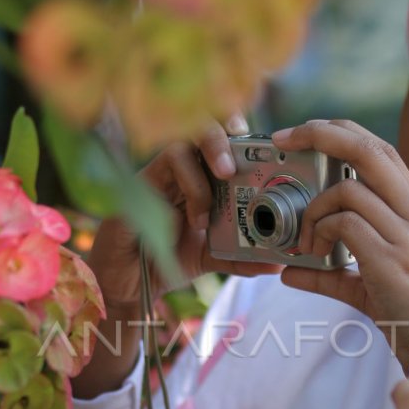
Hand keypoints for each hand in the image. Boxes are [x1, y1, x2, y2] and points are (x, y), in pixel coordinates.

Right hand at [73, 117, 281, 397]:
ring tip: (227, 174)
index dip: (246, 137)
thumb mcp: (213, 258)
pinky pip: (170, 162)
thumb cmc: (167, 259)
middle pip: (207, 125)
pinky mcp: (144, 181)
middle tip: (252, 149)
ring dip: (213, 149)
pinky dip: (192, 185)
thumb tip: (280, 261)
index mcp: (205, 179)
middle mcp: (185, 169)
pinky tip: (198, 216)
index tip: (272, 149)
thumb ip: (243, 258)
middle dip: (232, 129)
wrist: (128, 283)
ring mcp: (163, 173)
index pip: (226, 143)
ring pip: (188, 136)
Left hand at [273, 119, 408, 371]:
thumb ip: (331, 275)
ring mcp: (407, 236)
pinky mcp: (392, 260)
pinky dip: (320, 232)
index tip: (305, 132)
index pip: (382, 151)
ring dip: (313, 210)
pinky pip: (345, 224)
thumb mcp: (372, 287)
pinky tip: (314, 253)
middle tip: (284, 138)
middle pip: (369, 150)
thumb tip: (288, 272)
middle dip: (321, 133)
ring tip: (304, 239)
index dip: (342, 133)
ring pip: (348, 190)